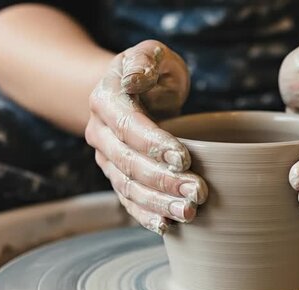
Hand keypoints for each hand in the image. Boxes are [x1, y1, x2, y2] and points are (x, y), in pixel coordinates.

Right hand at [85, 40, 207, 234]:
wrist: (131, 94)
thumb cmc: (150, 72)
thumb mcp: (151, 54)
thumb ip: (145, 59)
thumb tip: (135, 76)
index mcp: (106, 100)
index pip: (129, 125)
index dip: (154, 143)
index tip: (184, 157)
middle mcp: (100, 133)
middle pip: (129, 162)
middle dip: (163, 180)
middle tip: (198, 192)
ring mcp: (106, 159)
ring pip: (128, 187)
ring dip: (158, 203)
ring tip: (189, 213)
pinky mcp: (118, 177)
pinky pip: (128, 201)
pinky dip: (146, 216)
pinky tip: (166, 227)